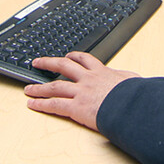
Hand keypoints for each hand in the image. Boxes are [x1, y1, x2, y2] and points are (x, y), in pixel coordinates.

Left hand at [25, 52, 139, 130]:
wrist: (132, 106)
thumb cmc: (135, 95)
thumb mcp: (134, 80)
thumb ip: (128, 78)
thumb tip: (133, 79)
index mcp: (102, 72)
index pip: (85, 60)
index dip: (74, 57)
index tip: (68, 56)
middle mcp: (88, 79)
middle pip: (63, 67)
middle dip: (48, 63)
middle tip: (37, 62)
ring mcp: (80, 92)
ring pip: (54, 86)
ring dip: (39, 87)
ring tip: (28, 89)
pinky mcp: (76, 107)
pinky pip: (55, 105)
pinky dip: (41, 104)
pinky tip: (32, 104)